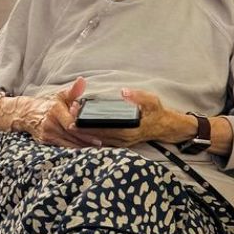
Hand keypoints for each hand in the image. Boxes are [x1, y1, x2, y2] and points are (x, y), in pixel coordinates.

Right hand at [17, 77, 102, 148]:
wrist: (27, 114)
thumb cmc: (48, 104)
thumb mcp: (60, 95)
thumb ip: (73, 91)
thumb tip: (82, 81)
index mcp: (55, 111)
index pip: (72, 124)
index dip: (83, 129)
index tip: (95, 133)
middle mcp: (50, 123)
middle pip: (72, 136)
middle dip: (86, 140)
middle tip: (99, 142)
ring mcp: (47, 134)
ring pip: (68, 143)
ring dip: (82, 145)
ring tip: (94, 145)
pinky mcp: (46, 141)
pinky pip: (63, 146)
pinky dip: (74, 147)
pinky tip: (83, 147)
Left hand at [69, 87, 190, 147]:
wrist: (164, 126)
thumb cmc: (156, 112)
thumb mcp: (151, 100)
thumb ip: (138, 96)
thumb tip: (124, 92)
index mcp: (130, 129)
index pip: (105, 129)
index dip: (89, 125)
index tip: (76, 119)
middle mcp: (124, 138)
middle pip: (98, 136)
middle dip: (82, 129)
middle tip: (68, 119)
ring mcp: (122, 142)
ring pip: (99, 139)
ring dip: (85, 132)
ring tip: (71, 123)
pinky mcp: (120, 141)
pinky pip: (103, 141)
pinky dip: (92, 136)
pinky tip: (82, 130)